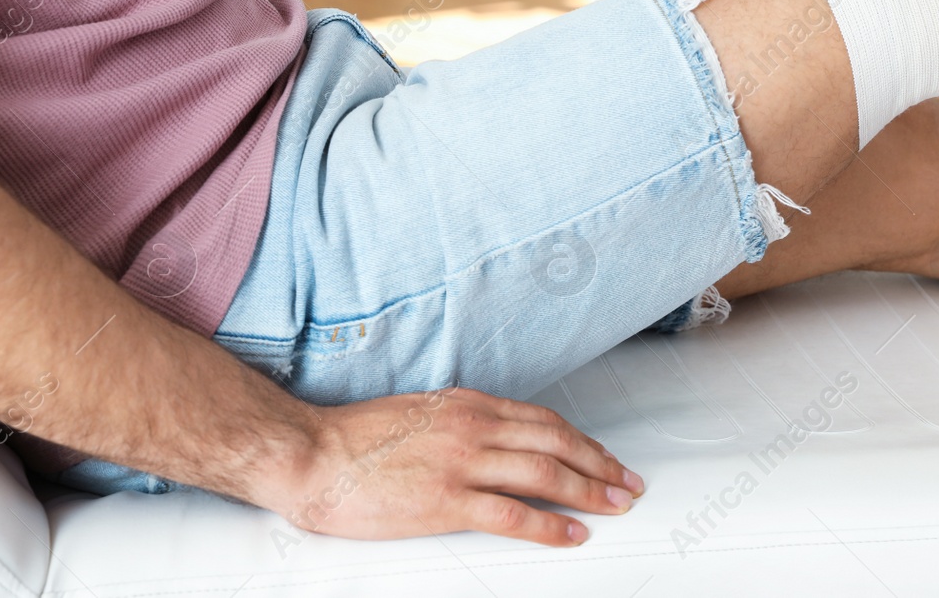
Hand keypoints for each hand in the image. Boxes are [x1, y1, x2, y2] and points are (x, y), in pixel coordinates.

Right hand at [256, 387, 643, 547]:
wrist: (311, 453)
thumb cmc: (354, 438)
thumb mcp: (420, 413)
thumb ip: (460, 423)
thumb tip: (492, 440)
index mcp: (468, 405)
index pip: (543, 421)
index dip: (582, 441)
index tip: (604, 458)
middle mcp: (474, 427)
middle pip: (556, 444)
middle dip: (599, 465)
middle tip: (628, 482)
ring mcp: (462, 463)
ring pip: (545, 474)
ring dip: (588, 491)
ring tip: (615, 505)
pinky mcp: (446, 500)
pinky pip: (513, 513)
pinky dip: (550, 525)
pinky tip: (571, 534)